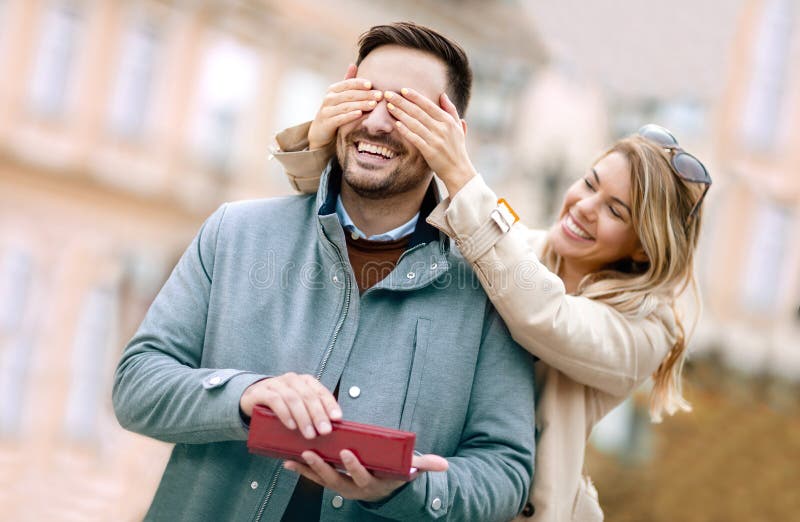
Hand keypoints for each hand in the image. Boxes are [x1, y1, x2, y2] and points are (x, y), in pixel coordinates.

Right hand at [239, 372, 341, 438]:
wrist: (252, 397)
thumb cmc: (281, 405)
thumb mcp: (298, 406)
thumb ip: (311, 412)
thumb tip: (330, 429)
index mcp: (304, 381)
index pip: (321, 391)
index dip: (330, 404)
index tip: (337, 418)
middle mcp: (291, 379)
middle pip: (308, 395)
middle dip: (318, 414)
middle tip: (324, 431)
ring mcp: (275, 384)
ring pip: (293, 398)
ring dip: (303, 418)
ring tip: (310, 434)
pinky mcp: (261, 392)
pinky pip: (275, 401)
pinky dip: (285, 414)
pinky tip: (291, 425)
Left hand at [284, 449, 448, 501]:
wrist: (383, 490)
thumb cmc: (395, 474)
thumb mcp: (410, 471)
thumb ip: (425, 466)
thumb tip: (444, 465)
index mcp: (372, 483)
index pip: (361, 475)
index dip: (353, 466)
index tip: (346, 453)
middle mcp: (353, 489)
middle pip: (335, 479)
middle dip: (322, 467)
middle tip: (311, 453)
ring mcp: (340, 486)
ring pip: (321, 480)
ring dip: (307, 469)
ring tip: (294, 457)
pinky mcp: (329, 482)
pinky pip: (313, 478)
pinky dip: (300, 470)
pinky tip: (287, 461)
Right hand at [308, 64, 383, 148]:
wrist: (320, 131)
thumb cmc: (334, 111)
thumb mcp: (340, 96)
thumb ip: (347, 82)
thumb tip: (353, 64)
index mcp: (333, 89)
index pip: (348, 84)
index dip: (359, 83)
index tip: (371, 84)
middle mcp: (329, 98)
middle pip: (349, 94)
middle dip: (365, 94)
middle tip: (379, 95)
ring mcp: (327, 110)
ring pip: (346, 106)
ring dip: (361, 104)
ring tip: (373, 104)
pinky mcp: (327, 122)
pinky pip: (340, 118)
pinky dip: (350, 116)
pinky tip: (360, 114)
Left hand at [385, 88, 478, 196]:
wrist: (459, 170)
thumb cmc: (457, 148)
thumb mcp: (458, 127)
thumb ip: (451, 110)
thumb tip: (442, 94)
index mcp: (448, 121)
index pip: (429, 105)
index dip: (415, 97)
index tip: (403, 90)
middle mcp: (442, 129)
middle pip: (418, 112)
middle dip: (402, 102)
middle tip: (388, 94)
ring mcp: (436, 140)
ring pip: (415, 123)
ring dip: (400, 114)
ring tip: (389, 106)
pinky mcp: (430, 151)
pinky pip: (415, 138)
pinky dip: (406, 131)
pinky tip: (396, 124)